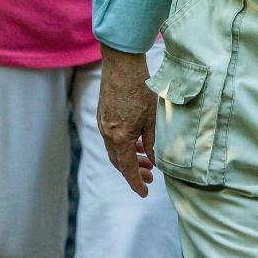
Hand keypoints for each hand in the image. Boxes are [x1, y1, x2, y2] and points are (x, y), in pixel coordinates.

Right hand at [99, 46, 156, 196]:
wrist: (122, 64)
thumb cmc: (140, 88)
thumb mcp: (152, 118)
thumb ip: (152, 142)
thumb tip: (153, 161)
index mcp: (120, 137)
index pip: (127, 168)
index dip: (136, 182)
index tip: (144, 193)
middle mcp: (108, 133)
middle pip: (119, 162)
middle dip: (134, 172)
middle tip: (150, 177)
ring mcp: (103, 124)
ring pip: (115, 150)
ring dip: (130, 158)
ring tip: (147, 161)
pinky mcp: (103, 115)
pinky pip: (112, 138)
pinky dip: (124, 145)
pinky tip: (138, 143)